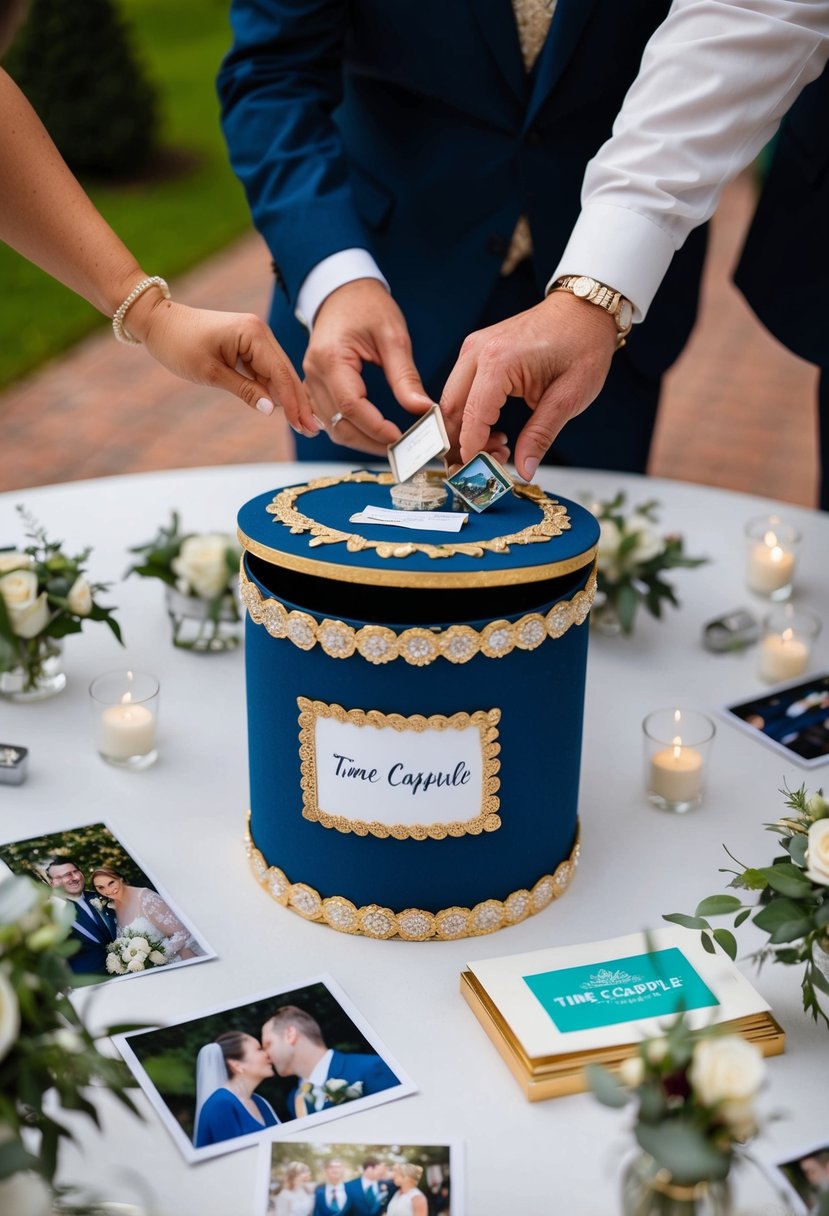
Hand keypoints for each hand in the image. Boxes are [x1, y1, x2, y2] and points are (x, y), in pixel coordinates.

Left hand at [131, 297, 317, 435]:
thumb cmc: (179, 344)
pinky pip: (266, 370)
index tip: (304, 425)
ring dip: (289, 398)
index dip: (293, 402)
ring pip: (278, 373)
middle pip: (286, 373)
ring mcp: (255, 337)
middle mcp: (260, 332)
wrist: (159, 322)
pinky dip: (274, 389)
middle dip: (299, 402)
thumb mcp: (211, 372)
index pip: (280, 373)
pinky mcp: (247, 344)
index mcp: (253, 333)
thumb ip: (244, 390)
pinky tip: (285, 408)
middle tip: (314, 429)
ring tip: (303, 423)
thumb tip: (271, 410)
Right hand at [303, 278, 432, 453]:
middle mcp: (314, 373)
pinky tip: (370, 436)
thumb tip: (422, 409)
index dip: (376, 427)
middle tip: (400, 451)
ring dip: (359, 440)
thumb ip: (405, 376)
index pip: (351, 406)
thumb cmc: (367, 306)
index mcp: (331, 358)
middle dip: (369, 442)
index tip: (400, 438)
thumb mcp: (393, 335)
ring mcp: (310, 381)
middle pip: (337, 424)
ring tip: (390, 446)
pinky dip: (348, 430)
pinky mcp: (314, 386)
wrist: (342, 291)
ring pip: (330, 427)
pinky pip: (327, 418)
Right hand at [440, 291, 616, 479]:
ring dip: (466, 432)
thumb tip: (523, 469)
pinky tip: (495, 430)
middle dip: (461, 445)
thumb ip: (541, 435)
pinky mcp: (476, 352)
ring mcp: (473, 349)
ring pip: (450, 403)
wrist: (584, 310)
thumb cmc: (582, 346)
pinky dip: (470, 416)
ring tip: (500, 448)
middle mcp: (477, 352)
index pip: (471, 417)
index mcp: (498, 361)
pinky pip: (461, 391)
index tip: (481, 474)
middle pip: (449, 411)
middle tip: (485, 468)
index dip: (471, 451)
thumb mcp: (569, 397)